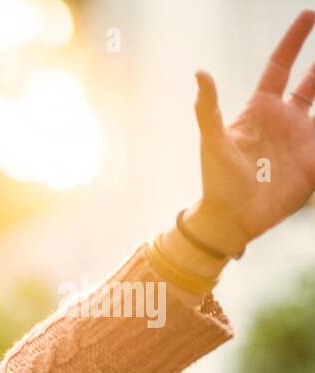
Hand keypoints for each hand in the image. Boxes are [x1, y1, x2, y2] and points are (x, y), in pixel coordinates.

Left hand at [191, 9, 314, 253]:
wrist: (231, 220)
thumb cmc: (217, 181)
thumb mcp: (212, 142)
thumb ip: (209, 108)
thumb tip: (200, 72)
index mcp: (261, 109)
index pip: (280, 66)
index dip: (293, 41)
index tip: (307, 15)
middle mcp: (285, 120)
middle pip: (313, 82)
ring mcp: (302, 140)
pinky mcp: (314, 163)